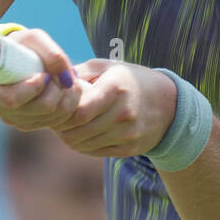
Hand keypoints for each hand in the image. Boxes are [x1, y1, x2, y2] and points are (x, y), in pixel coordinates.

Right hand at [0, 28, 82, 131]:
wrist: (18, 58)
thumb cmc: (23, 46)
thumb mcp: (33, 39)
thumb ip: (52, 54)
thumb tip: (67, 80)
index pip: (11, 99)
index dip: (34, 87)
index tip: (44, 73)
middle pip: (40, 108)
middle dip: (58, 89)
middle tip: (61, 74)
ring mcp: (15, 119)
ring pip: (54, 116)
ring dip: (68, 95)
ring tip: (65, 79)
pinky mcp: (30, 124)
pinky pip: (59, 120)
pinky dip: (69, 104)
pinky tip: (64, 90)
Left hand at [52, 58, 177, 157]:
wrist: (168, 103)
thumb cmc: (130, 80)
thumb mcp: (108, 67)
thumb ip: (79, 72)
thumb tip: (51, 80)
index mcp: (116, 89)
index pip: (80, 110)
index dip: (62, 112)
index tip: (56, 107)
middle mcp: (124, 113)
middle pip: (79, 130)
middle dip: (61, 127)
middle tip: (55, 120)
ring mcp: (128, 133)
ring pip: (84, 144)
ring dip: (70, 137)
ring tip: (66, 127)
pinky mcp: (130, 148)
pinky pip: (96, 152)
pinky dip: (83, 145)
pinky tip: (82, 134)